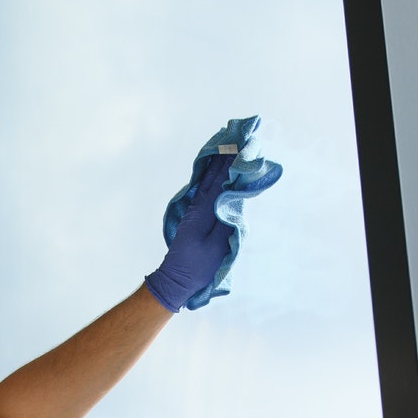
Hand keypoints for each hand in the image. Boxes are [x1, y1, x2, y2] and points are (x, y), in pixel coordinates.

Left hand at [143, 153, 233, 312]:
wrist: (175, 280)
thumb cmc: (198, 267)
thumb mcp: (216, 246)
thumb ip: (226, 220)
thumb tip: (234, 194)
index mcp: (204, 211)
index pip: (220, 181)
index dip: (230, 162)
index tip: (241, 144)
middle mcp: (198, 206)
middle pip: (213, 176)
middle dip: (225, 157)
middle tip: (236, 137)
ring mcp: (194, 211)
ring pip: (207, 181)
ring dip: (217, 164)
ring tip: (226, 147)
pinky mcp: (194, 218)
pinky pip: (205, 190)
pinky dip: (211, 177)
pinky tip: (213, 170)